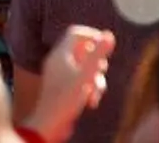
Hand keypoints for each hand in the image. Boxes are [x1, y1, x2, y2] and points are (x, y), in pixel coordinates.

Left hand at [28, 27, 115, 142]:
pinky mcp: (62, 88)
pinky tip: (91, 102)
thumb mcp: (86, 76)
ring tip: (96, 94)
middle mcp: (58, 62)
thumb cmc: (65, 100)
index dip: (92, 35)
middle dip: (96, 62)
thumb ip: (97, 55)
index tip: (105, 46)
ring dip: (95, 79)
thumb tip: (109, 34)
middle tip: (101, 71)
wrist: (49, 126)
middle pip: (82, 51)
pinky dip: (88, 88)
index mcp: (60, 55)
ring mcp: (59, 75)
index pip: (75, 33)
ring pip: (83, 68)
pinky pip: (79, 80)